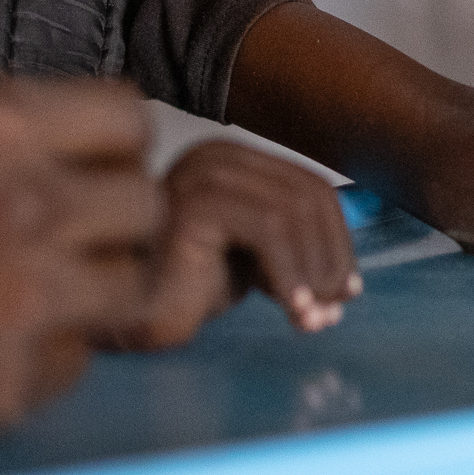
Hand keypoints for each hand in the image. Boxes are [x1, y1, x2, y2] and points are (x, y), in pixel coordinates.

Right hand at [0, 80, 164, 452]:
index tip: (85, 161)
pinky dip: (47, 354)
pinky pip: (75, 363)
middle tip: (66, 229)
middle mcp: (27, 208)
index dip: (108, 141)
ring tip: (35, 289)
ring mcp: (22, 304)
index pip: (128, 117)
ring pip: (132, 288)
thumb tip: (32, 133)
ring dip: (95, 284)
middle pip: (146, 205)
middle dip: (113, 212)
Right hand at [111, 140, 360, 348]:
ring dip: (314, 272)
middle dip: (331, 259)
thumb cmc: (184, 290)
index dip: (339, 240)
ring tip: (313, 319)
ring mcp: (200, 173)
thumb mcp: (254, 260)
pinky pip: (267, 230)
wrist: (125, 316)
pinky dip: (291, 275)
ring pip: (292, 211)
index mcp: (234, 159)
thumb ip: (296, 251)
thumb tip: (348, 283)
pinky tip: (294, 312)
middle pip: (308, 195)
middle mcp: (216, 155)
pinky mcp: (190, 204)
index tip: (348, 290)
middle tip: (334, 310)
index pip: (311, 188)